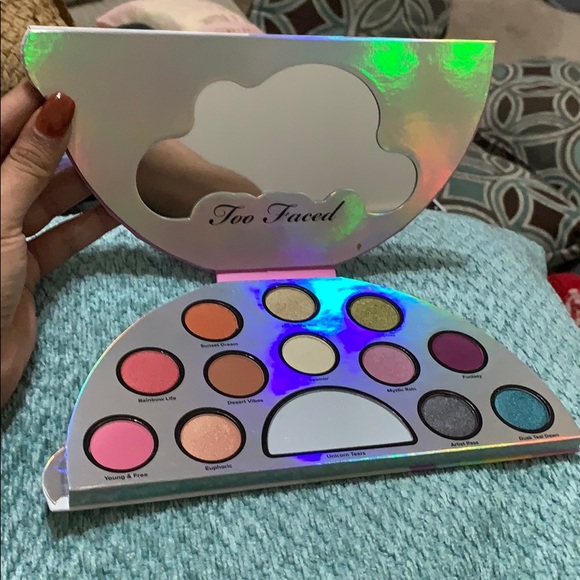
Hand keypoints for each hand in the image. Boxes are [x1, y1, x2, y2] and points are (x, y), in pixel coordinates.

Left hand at [0, 82, 116, 406]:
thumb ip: (24, 166)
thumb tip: (54, 112)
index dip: (31, 104)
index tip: (70, 80)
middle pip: (27, 160)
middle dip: (64, 142)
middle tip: (106, 119)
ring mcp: (6, 235)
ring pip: (49, 198)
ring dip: (83, 184)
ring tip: (119, 159)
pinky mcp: (28, 264)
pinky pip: (63, 235)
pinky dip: (89, 224)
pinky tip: (117, 209)